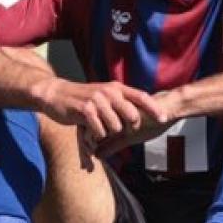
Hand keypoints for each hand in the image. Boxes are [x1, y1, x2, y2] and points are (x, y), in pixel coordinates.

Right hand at [34, 78, 162, 140]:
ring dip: (108, 133)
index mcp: (116, 88)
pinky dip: (97, 135)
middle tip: (117, 130)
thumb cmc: (83, 99)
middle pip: (132, 115)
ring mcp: (97, 100)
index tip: (165, 119)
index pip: (141, 96)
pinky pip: (100, 131)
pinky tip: (89, 129)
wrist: (57, 95)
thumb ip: (121, 102)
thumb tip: (140, 115)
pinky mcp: (86, 110)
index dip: (154, 108)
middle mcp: (109, 91)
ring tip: (98, 127)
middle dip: (129, 128)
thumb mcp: (104, 96)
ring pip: (116, 127)